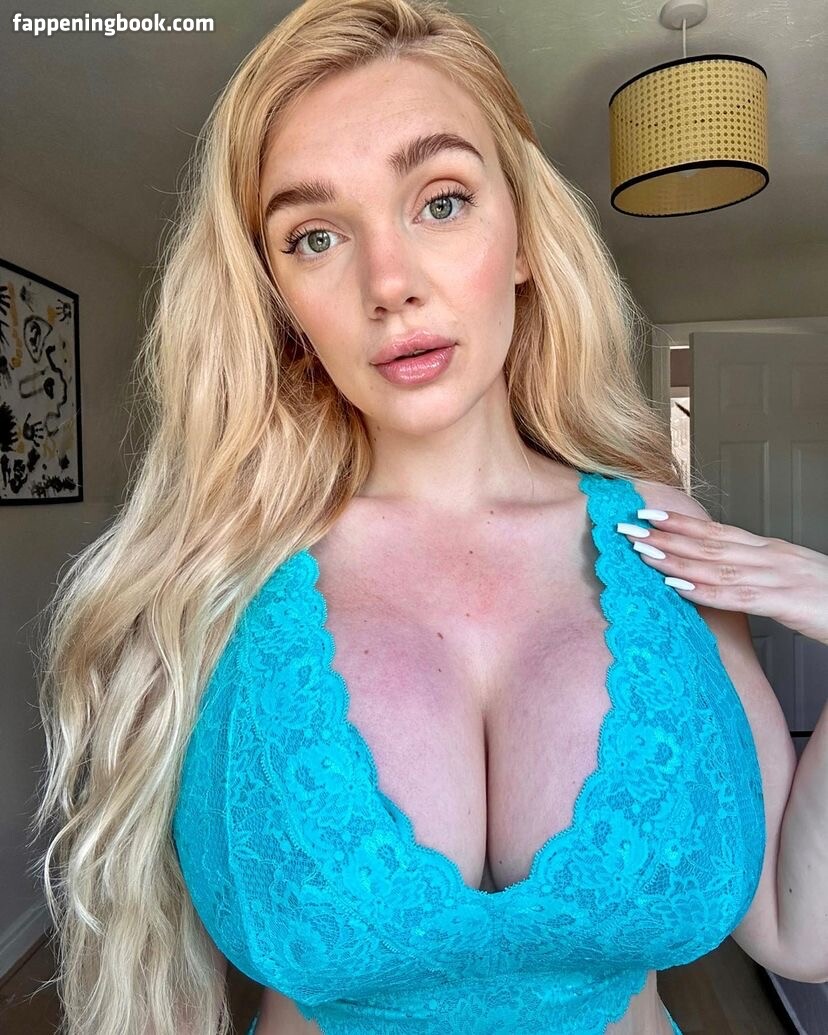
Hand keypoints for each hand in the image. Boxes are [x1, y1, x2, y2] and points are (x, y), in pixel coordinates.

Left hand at [617, 510, 827, 645]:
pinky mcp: (786, 601)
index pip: (718, 531)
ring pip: (715, 563)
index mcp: (771, 549)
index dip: (681, 522)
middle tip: (626, 527)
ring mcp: (778, 576)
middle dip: (664, 534)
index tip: (648, 514)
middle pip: (708, 542)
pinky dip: (703, 589)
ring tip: (640, 551)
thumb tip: (719, 575)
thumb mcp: (790, 580)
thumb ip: (756, 575)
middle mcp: (771, 555)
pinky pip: (736, 594)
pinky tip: (676, 586)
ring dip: (673, 557)